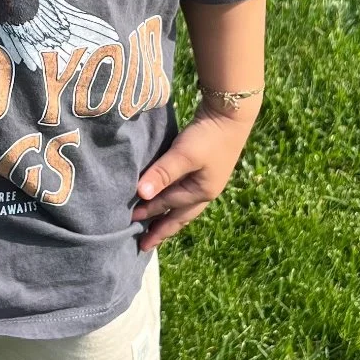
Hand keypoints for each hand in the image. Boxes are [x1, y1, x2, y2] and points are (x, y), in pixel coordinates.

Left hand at [132, 105, 257, 250]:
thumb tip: (142, 194)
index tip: (128, 220)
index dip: (148, 212)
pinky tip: (167, 201)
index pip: (167, 205)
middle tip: (145, 246)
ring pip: (183, 208)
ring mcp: (206, 182)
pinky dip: (173, 203)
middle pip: (179, 217)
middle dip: (162, 231)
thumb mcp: (184, 155)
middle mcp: (204, 192)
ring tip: (154, 229)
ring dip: (168, 219)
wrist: (231, 114)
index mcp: (200, 192)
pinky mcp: (204, 170)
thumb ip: (163, 173)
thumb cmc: (208, 136)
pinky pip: (185, 195)